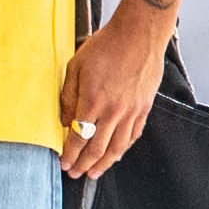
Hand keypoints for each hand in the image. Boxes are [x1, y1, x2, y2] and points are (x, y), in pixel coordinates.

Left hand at [54, 1, 168, 181]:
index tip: (63, 164)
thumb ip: (68, 96)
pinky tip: (116, 154)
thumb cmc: (106, 46)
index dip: (70, 154)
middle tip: (75, 174)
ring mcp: (131, 111)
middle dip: (84, 165)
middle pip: (97, 149)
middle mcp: (113, 111)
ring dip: (104, 164)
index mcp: (93, 101)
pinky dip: (123, 148)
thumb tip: (64, 121)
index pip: (79, 138)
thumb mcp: (75, 67)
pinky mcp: (144, 108)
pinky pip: (133, 135)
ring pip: (117, 147)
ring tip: (94, 172)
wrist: (139, 35)